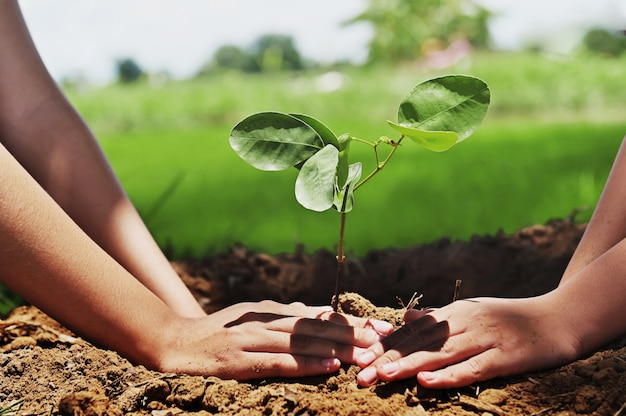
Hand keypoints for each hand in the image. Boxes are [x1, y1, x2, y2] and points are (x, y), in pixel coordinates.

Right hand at [155, 300, 394, 379]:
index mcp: (271, 311)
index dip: (351, 321)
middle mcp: (266, 321)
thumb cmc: (217, 332)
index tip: (380, 327)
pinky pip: (280, 363)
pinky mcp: (240, 361)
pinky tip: (330, 367)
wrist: (175, 344)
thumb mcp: (252, 317)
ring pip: (304, 343)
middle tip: (384, 341)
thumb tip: (317, 313)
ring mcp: (253, 340)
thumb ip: (284, 316)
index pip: (319, 315)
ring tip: (368, 355)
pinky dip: (307, 364)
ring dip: (338, 349)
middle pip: (317, 327)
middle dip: (353, 334)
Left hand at [356, 295, 580, 387]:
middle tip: (361, 374)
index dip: (386, 345)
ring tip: (382, 375)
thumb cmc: (510, 318)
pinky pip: (473, 368)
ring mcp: (485, 338)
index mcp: (455, 312)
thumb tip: (406, 317)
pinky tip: (427, 381)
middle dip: (389, 358)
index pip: (414, 331)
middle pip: (421, 342)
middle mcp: (465, 322)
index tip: (361, 358)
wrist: (558, 318)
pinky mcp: (505, 357)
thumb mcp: (471, 312)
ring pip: (441, 354)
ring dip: (409, 365)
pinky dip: (449, 375)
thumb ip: (439, 317)